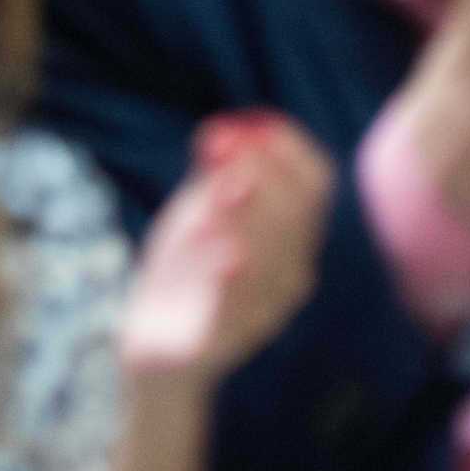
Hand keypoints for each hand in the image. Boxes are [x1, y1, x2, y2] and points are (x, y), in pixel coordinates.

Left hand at [114, 113, 331, 381]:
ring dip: (250, 223)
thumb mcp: (200, 210)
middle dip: (266, 179)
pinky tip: (226, 260)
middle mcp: (292, 272)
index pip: (315, 183)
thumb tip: (221, 134)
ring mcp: (263, 311)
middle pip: (296, 219)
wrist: (154, 335)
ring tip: (224, 191)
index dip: (291, 151)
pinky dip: (234, 285)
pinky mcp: (225, 343)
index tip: (255, 127)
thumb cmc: (188, 263)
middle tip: (229, 155)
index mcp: (293, 232)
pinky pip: (238, 315)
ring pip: (275, 266)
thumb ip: (214, 175)